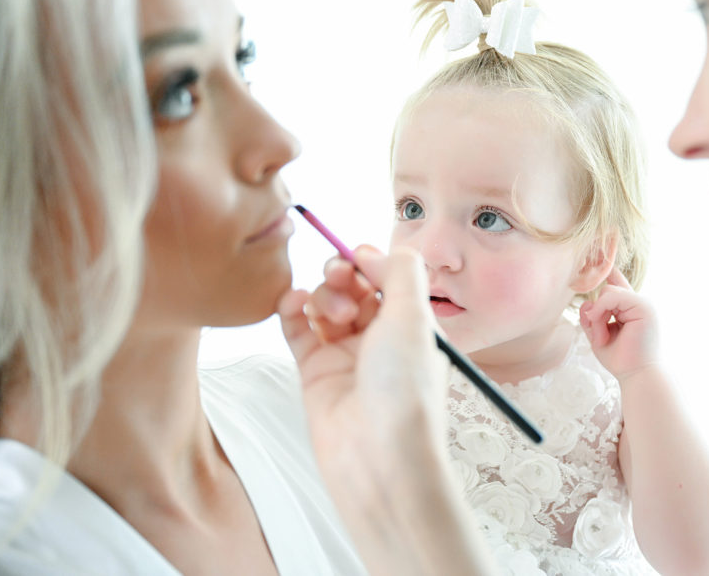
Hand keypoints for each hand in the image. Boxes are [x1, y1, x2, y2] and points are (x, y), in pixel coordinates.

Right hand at [277, 246, 447, 480]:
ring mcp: (346, 355)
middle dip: (344, 274)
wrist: (380, 458)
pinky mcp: (315, 372)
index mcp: (413, 325)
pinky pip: (298, 329)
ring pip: (325, 305)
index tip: (357, 257)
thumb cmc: (405, 393)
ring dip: (324, 294)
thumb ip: (401, 272)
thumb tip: (374, 251)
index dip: (369, 261)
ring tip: (332, 313)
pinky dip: (292, 309)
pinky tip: (293, 301)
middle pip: (354, 287)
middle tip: (340, 276)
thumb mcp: (416, 318)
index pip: (386, 277)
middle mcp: (381, 338)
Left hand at [578, 268, 660, 380]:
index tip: (597, 252)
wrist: (637, 375)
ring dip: (598, 316)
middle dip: (595, 312)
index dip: (607, 268)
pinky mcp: (643, 306)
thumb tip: (587, 302)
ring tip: (603, 338)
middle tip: (599, 336)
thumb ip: (591, 316)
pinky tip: (604, 332)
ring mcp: (642, 302)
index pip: (616, 280)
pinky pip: (612, 296)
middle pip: (605, 289)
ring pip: (607, 292)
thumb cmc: (620, 359)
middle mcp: (637, 302)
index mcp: (629, 307)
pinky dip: (602, 313)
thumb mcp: (599, 334)